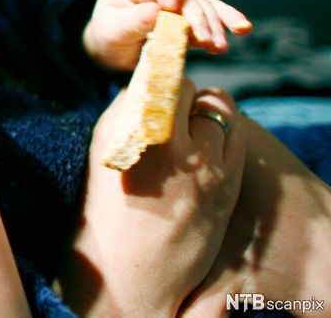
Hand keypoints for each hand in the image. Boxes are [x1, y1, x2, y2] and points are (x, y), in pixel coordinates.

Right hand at [55, 78, 244, 316]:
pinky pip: (235, 136)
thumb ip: (127, 107)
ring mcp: (199, 161)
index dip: (160, 75)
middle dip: (183, 94)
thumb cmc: (107, 203)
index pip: (158, 73)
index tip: (157, 81)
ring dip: (208, 112)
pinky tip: (207, 152)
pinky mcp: (225, 182)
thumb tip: (152, 79)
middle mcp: (164, 138)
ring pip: (219, 107)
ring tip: (192, 131)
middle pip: (189, 87)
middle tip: (172, 111)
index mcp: (127, 126)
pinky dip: (224, 135)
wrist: (126, 266)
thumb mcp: (104, 146)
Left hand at [83, 0, 252, 70]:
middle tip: (201, 39)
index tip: (168, 6)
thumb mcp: (110, 29)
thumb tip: (156, 12)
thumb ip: (131, 21)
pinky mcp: (193, 19)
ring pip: (203, 7)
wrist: (114, 51)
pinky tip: (243, 29)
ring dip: (213, 27)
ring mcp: (182, 1)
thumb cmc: (108, 33)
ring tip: (217, 47)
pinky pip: (214, 17)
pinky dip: (227, 22)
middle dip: (195, 16)